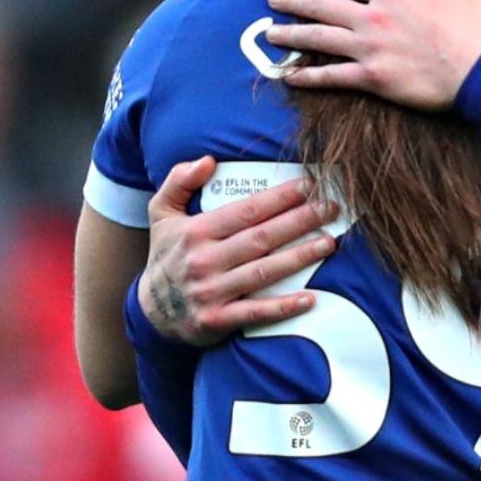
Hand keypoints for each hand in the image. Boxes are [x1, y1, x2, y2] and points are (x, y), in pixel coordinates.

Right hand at [138, 156, 336, 345]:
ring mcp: (211, 292)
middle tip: (331, 208)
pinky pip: (255, 313)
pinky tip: (310, 298)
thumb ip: (178, 180)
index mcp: (196, 231)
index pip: (247, 210)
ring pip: (264, 271)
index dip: (280, 197)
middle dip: (300, 220)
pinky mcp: (217, 320)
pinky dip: (283, 307)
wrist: (149, 310)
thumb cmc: (166, 255)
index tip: (309, 185)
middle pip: (262, 237)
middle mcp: (205, 260)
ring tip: (329, 243)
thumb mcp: (161, 212)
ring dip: (299, 257)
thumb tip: (207, 160)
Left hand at [265, 0, 480, 109]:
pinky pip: (331, 77)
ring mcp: (368, 49)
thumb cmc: (473, 27)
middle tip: (272, 0)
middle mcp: (373, 18)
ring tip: (270, 33)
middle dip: (293, 1)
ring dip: (290, 35)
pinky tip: (288, 75)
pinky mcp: (371, 78)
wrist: (479, 71)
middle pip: (322, 5)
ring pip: (318, 39)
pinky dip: (307, 77)